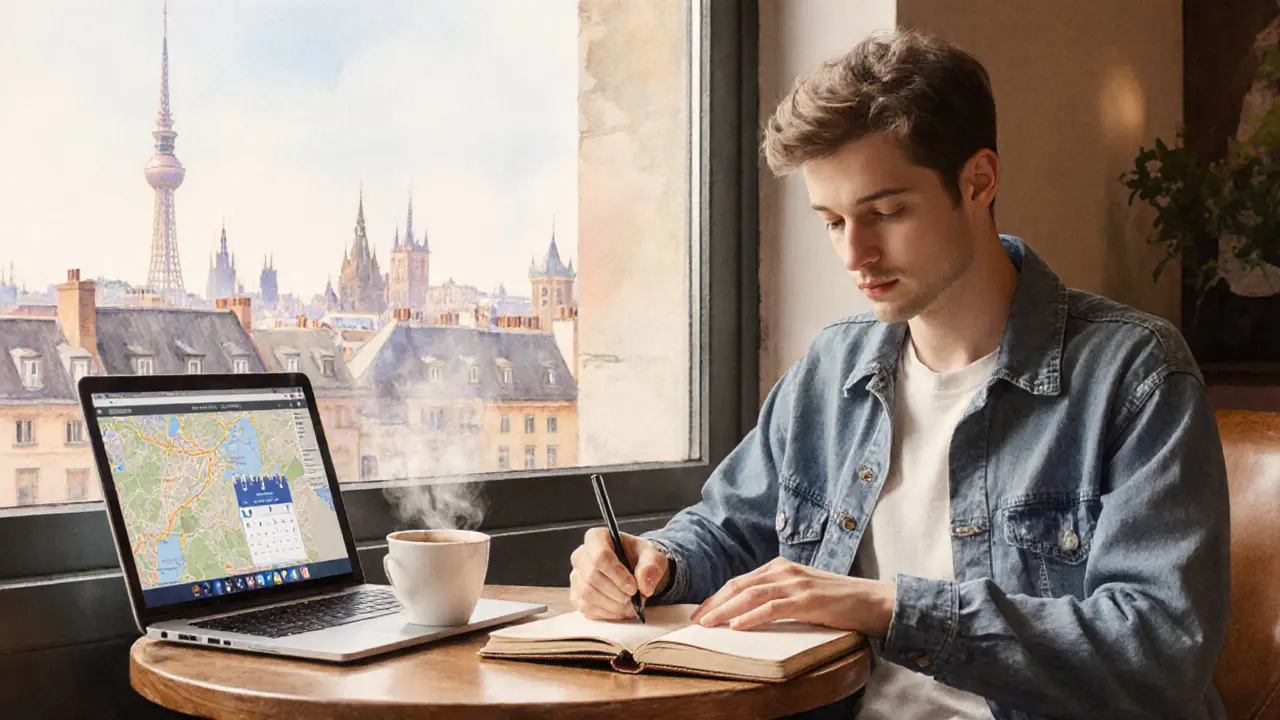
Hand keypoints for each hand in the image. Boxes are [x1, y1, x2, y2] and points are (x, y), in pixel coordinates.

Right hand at [569, 528, 669, 619]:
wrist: (635, 570)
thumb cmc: (640, 558)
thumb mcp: (653, 557)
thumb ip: (651, 567)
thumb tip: (645, 586)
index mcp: (597, 537)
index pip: (600, 556)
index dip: (617, 575)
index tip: (633, 587)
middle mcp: (581, 555)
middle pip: (592, 577)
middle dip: (616, 593)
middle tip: (634, 599)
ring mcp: (576, 576)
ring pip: (587, 594)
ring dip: (612, 605)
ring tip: (630, 606)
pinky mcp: (576, 595)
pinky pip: (586, 607)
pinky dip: (606, 613)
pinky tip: (620, 609)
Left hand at [690, 557, 895, 634]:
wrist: (871, 600)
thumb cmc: (836, 600)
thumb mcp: (801, 592)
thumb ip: (778, 596)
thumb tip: (747, 613)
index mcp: (780, 567)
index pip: (740, 581)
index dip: (717, 597)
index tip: (701, 612)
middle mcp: (784, 570)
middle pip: (739, 585)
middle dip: (714, 603)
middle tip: (696, 620)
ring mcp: (795, 583)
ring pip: (751, 595)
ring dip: (726, 610)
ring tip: (709, 624)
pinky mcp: (807, 599)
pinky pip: (772, 607)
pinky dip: (751, 616)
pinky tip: (737, 625)